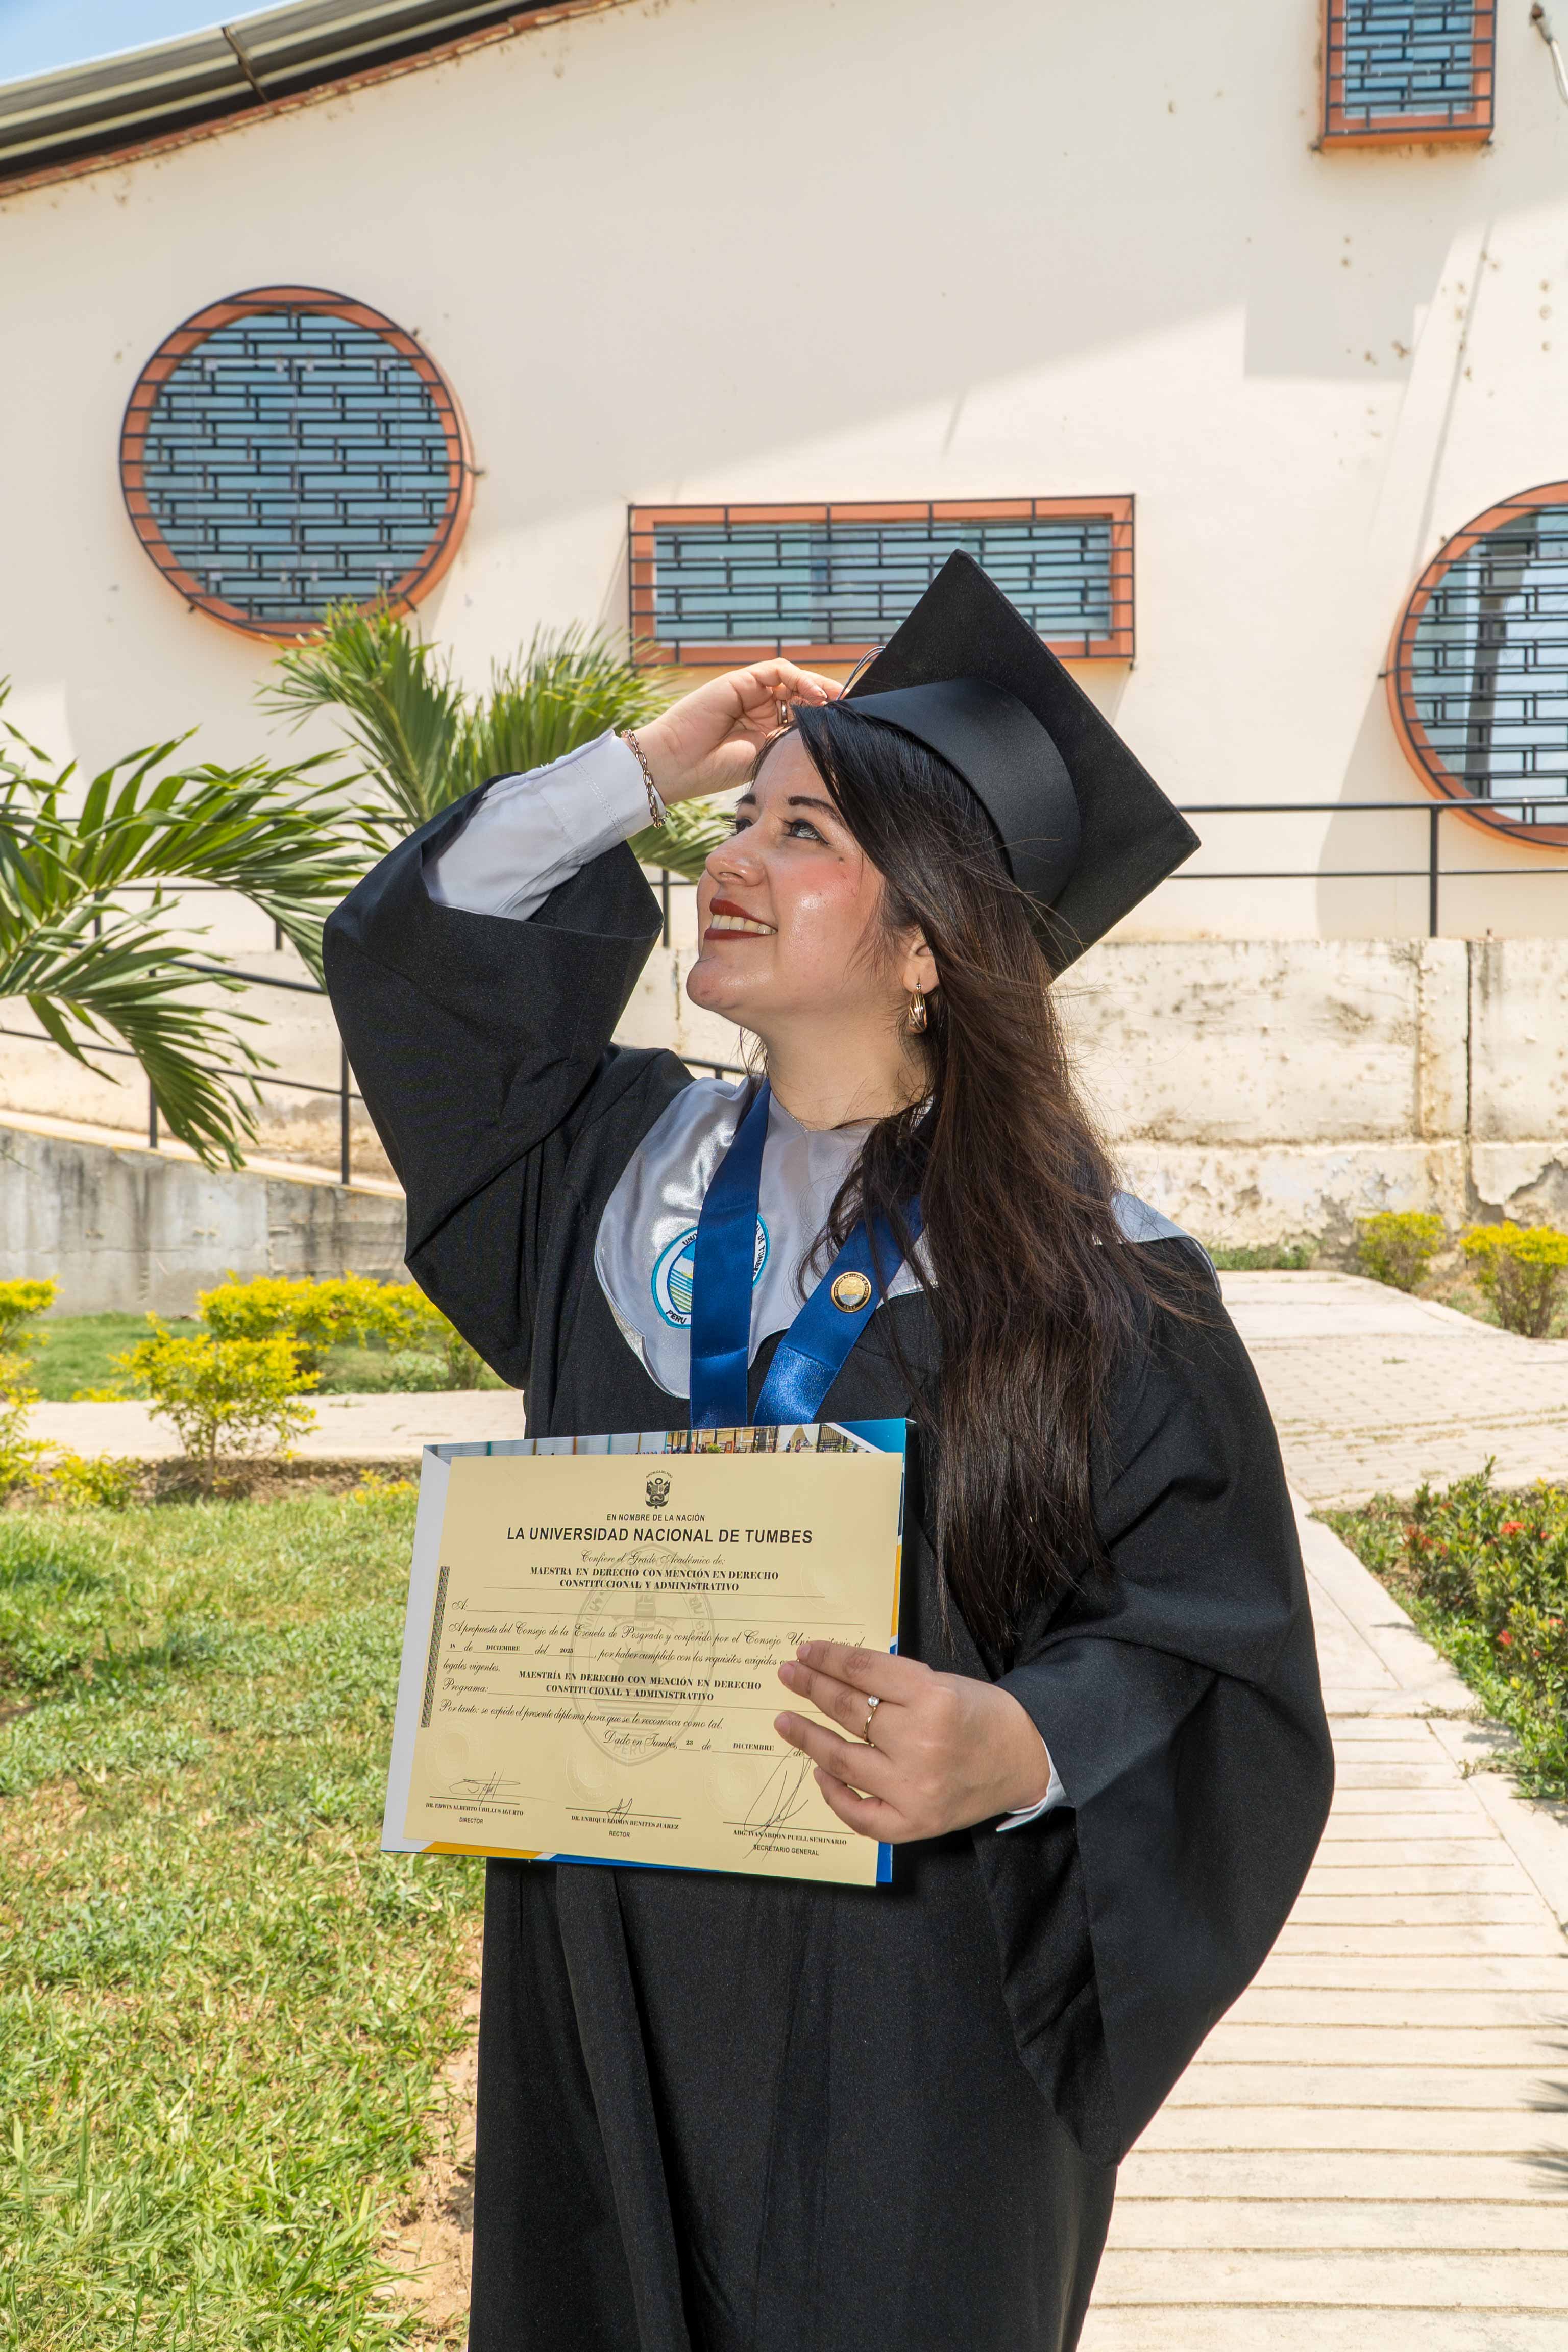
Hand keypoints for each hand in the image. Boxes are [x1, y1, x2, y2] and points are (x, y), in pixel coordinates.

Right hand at [631, 660, 839, 805]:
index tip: (853, 723)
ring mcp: (750, 693)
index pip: (804, 713)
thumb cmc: (716, 771)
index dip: (828, 715)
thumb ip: (792, 740)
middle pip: (803, 692)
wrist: (679, 765)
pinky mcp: (740, 680)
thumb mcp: (766, 756)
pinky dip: (799, 678)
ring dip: (818, 686)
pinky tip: (814, 694)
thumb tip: (829, 734)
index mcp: (767, 729)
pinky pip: (776, 670)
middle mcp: (760, 708)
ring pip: (793, 679)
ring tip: (837, 700)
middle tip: (854, 706)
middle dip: (830, 697)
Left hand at [773, 1640, 1051, 1844]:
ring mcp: (915, 1788)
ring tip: (786, 1722)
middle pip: (848, 1710)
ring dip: (808, 1738)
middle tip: (788, 1676)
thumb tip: (833, 1676)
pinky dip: (833, 1792)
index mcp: (932, 1697)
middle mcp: (921, 1743)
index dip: (827, 1658)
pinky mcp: (915, 1823)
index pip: (862, 1671)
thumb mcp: (943, 1681)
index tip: (805, 1652)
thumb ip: (893, 1683)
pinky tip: (819, 1771)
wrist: (1024, 1759)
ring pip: (843, 1760)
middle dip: (811, 1688)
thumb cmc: (981, 1715)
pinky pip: (859, 1814)